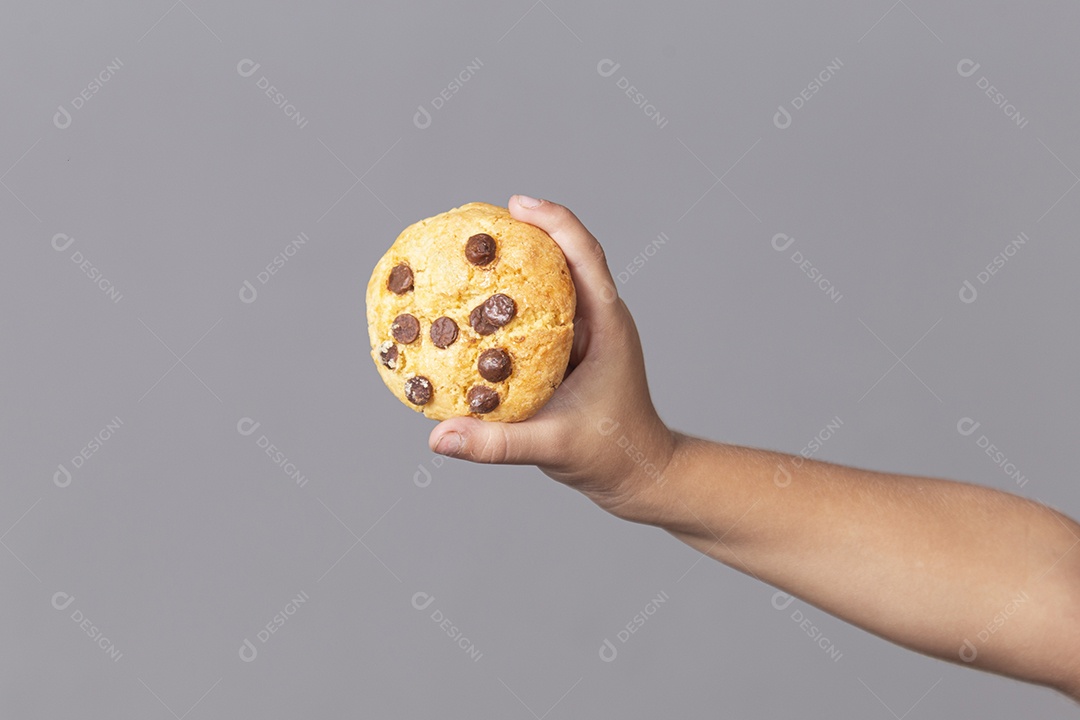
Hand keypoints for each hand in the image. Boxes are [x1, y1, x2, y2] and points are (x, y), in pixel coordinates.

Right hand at [428, 195, 676, 519]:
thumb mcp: (552, 448)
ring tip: (468, 251)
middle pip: (564, 256)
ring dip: (516, 263)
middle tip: (477, 220)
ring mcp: (584, 334)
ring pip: (551, 282)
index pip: (585, 257)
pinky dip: (508, 302)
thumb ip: (497, 444)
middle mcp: (598, 321)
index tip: (516, 203)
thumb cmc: (611, 458)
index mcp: (607, 325)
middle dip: (525, 231)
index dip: (554, 222)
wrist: (639, 477)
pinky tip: (471, 309)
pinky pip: (536, 314)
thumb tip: (438, 439)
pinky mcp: (569, 351)